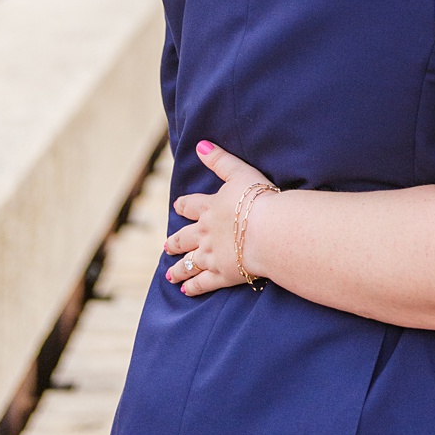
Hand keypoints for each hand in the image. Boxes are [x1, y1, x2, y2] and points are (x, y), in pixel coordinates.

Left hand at [163, 140, 273, 297]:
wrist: (268, 231)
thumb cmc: (258, 200)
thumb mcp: (239, 173)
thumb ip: (219, 159)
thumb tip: (200, 144)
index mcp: (209, 208)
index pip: (191, 206)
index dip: (183, 206)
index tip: (177, 207)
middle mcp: (205, 233)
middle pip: (185, 238)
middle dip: (175, 242)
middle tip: (166, 246)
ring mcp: (212, 255)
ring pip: (189, 263)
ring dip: (179, 268)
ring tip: (170, 274)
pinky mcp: (222, 274)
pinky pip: (203, 283)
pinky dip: (194, 287)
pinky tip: (186, 291)